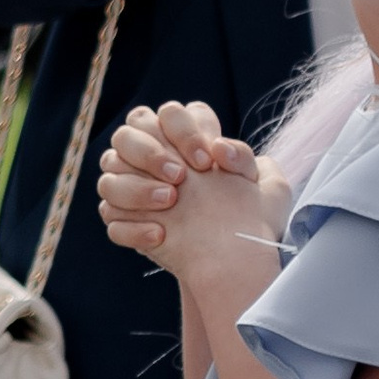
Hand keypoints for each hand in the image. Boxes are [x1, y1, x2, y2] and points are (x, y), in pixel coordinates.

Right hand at [99, 101, 266, 277]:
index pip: (168, 114)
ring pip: (110, 176)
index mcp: (182, 143)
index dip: (184, 131)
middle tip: (179, 177)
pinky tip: (161, 234)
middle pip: (126, 134)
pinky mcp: (124, 222)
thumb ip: (246, 158)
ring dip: (137, 187)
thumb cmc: (249, 222)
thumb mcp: (268, 190)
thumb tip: (220, 148)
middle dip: (150, 152)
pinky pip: (111, 217)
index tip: (206, 161)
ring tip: (169, 202)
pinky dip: (133, 226)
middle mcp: (151, 160)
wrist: (235, 264)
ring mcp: (132, 191)